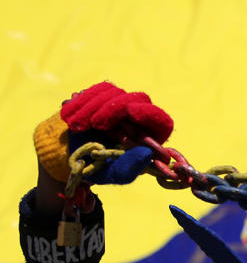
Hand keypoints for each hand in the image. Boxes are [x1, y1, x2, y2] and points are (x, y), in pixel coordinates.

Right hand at [34, 82, 172, 184]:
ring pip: (116, 92)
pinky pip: (99, 90)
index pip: (161, 121)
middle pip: (138, 99)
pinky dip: (82, 101)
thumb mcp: (112, 173)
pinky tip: (72, 116)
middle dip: (112, 109)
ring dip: (92, 107)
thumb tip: (147, 154)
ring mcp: (123, 104)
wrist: (70, 156)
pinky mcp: (106, 96)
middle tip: (94, 124)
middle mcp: (139, 119)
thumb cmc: (96, 168)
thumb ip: (130, 167)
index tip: (130, 111)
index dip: (148, 113)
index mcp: (148, 139)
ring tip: (76, 126)